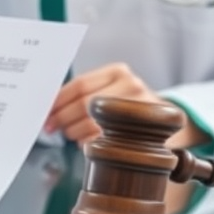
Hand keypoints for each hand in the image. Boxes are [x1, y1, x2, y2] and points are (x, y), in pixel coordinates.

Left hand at [45, 63, 207, 148]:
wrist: (168, 119)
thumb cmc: (127, 105)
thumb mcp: (110, 90)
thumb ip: (84, 94)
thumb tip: (49, 109)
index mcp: (117, 71)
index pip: (80, 85)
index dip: (58, 100)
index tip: (44, 112)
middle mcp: (132, 85)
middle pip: (85, 104)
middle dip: (62, 118)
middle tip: (51, 127)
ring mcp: (141, 107)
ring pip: (95, 123)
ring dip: (74, 132)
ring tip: (70, 134)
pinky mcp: (146, 130)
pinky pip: (108, 139)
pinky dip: (90, 142)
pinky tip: (86, 142)